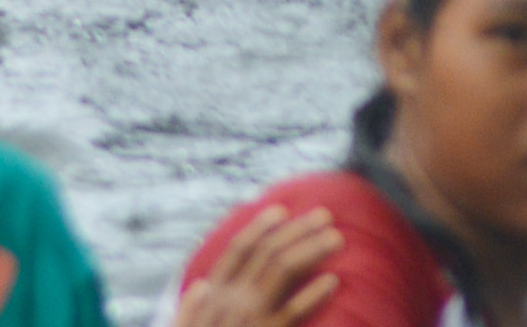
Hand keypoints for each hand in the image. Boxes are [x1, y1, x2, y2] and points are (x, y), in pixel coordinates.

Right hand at [174, 206, 342, 326]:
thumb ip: (189, 310)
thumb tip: (203, 284)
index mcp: (213, 295)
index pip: (238, 250)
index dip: (261, 227)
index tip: (282, 210)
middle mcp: (231, 299)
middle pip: (268, 253)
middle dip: (298, 230)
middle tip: (325, 216)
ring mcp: (250, 317)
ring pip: (284, 271)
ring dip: (312, 250)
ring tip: (337, 240)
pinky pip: (294, 311)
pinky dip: (314, 295)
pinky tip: (333, 282)